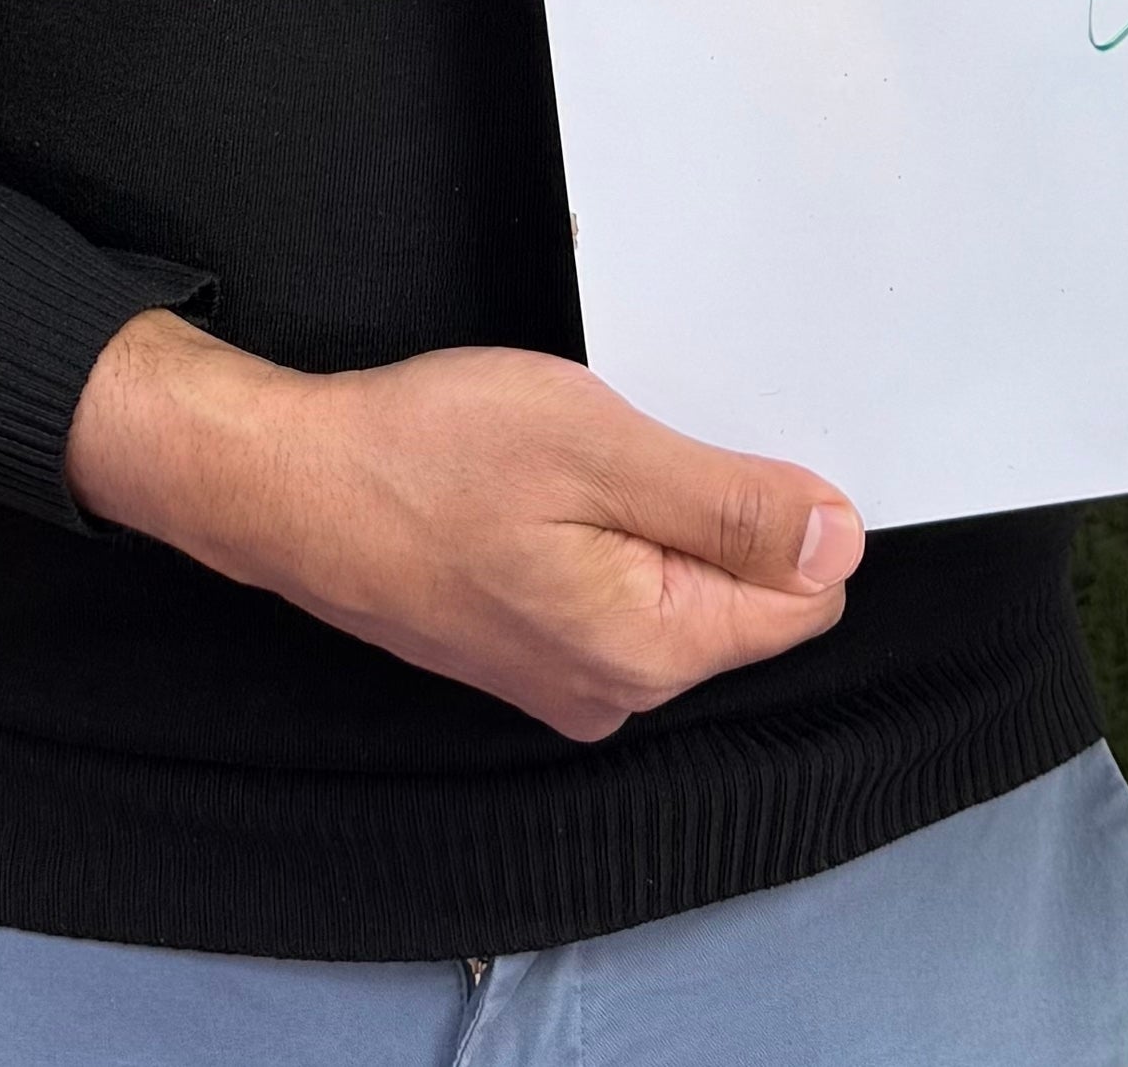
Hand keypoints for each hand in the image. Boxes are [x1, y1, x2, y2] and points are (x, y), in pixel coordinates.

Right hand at [66, 311, 864, 739]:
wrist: (288, 482)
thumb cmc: (424, 456)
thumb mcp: (599, 446)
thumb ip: (730, 505)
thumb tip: (838, 542)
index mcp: (650, 652)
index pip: (802, 600)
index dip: (785, 509)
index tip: (716, 444)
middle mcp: (616, 693)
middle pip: (740, 596)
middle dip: (710, 505)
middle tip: (627, 435)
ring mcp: (565, 678)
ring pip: (673, 584)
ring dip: (650, 508)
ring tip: (573, 452)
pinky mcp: (526, 649)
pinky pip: (614, 588)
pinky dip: (600, 526)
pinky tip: (541, 480)